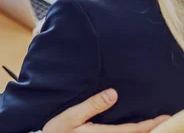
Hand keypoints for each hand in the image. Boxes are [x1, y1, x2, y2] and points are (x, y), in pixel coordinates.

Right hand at [43, 89, 168, 132]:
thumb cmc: (57, 131)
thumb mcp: (72, 115)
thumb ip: (93, 105)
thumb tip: (114, 94)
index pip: (134, 130)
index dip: (151, 124)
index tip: (165, 117)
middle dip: (152, 130)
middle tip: (165, 121)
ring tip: (154, 126)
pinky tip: (135, 131)